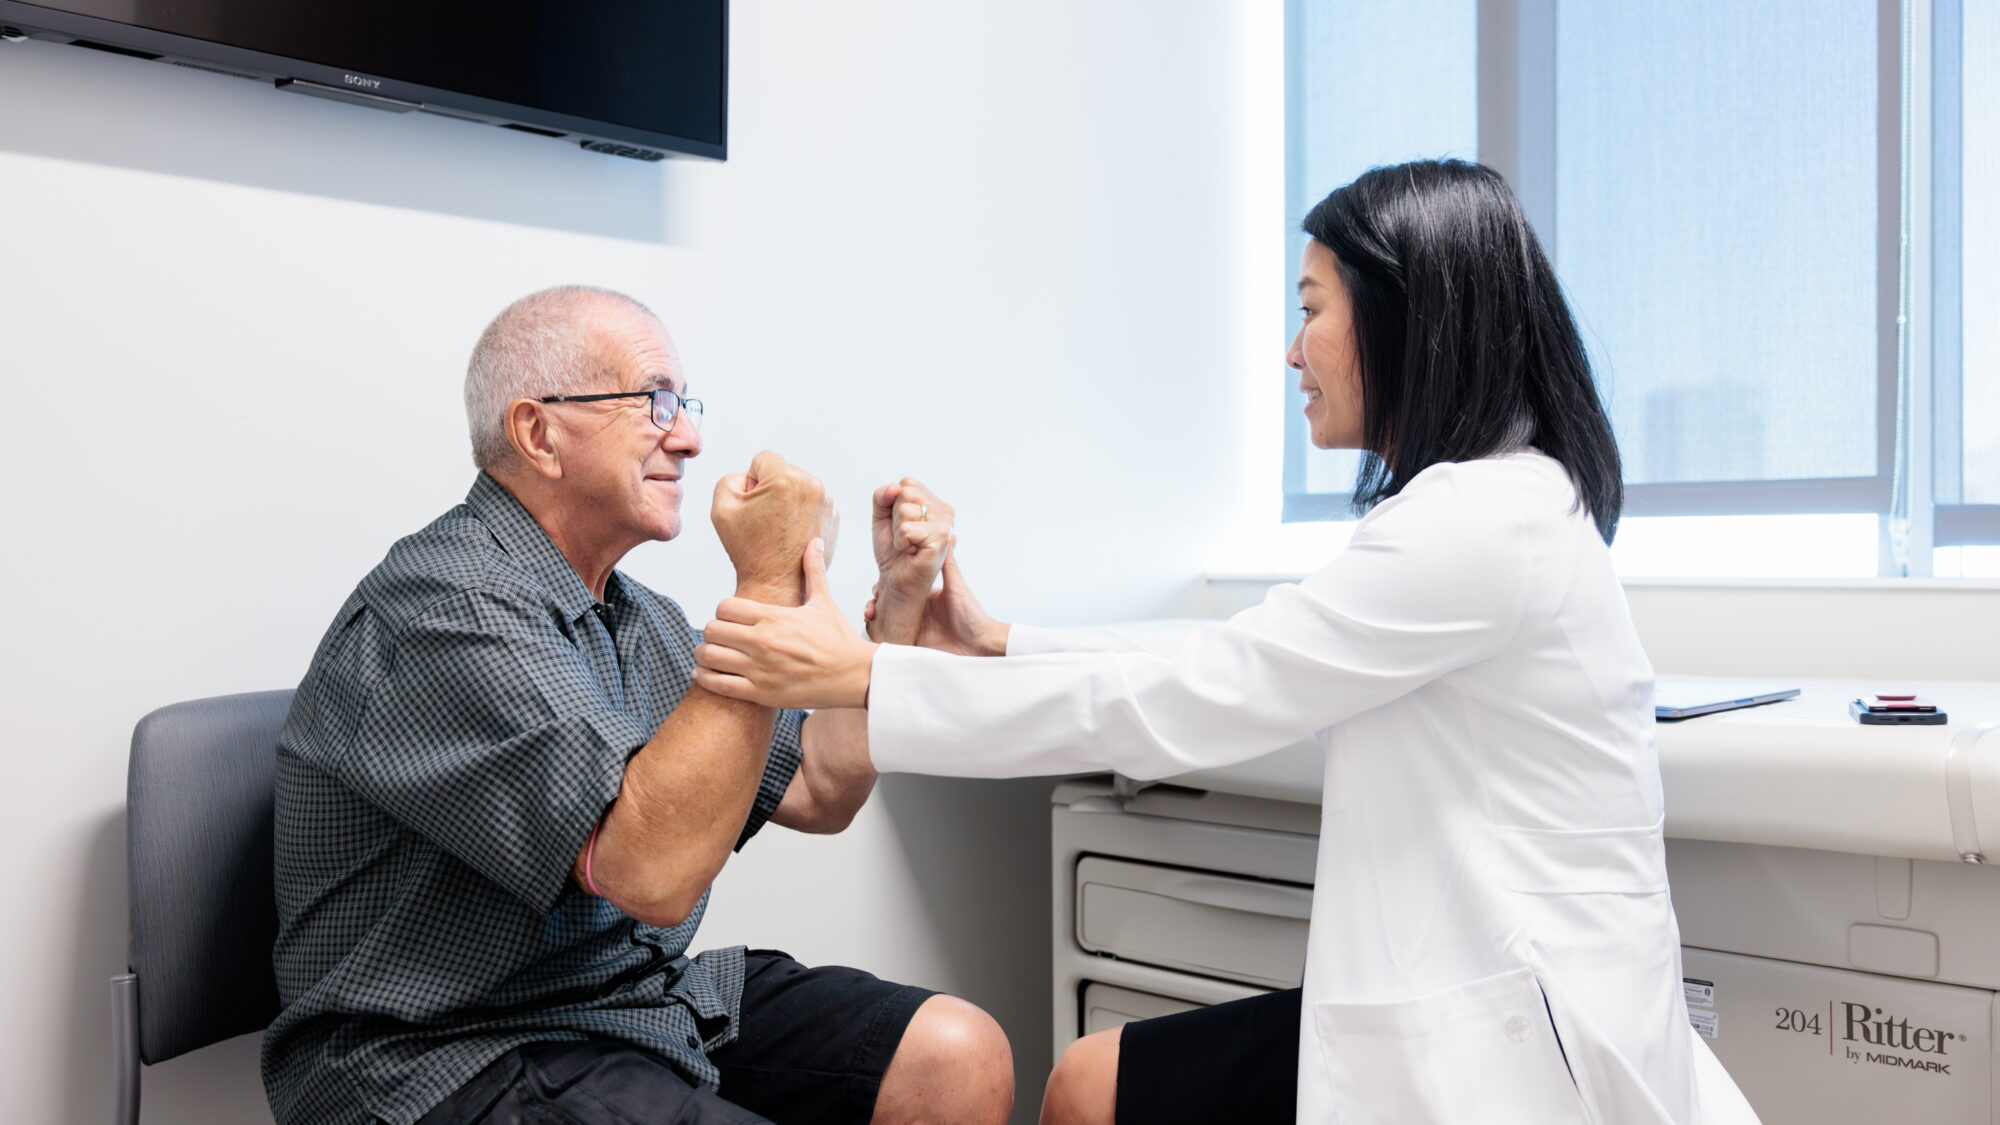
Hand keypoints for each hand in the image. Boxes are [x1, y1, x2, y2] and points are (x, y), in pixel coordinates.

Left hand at [695, 539, 876, 708]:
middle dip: (713, 632)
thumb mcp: (824, 602)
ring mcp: (760, 669)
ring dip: (705, 655)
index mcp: (773, 617)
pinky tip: (706, 673)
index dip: (723, 612)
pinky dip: (705, 678)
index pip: (724, 607)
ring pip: (709, 656)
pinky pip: (718, 684)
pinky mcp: (761, 692)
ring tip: (712, 655)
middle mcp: (762, 641)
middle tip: (720, 637)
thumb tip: (813, 541)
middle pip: (712, 630)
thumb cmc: (839, 639)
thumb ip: (812, 571)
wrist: (855, 676)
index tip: (731, 618)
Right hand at [710, 450, 837, 605]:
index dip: (751, 481)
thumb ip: (730, 478)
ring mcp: (826, 503)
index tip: (753, 504)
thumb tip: (749, 476)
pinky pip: (810, 503)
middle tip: (763, 520)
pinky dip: (799, 514)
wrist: (775, 583)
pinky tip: (790, 534)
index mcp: (787, 479)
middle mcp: (813, 486)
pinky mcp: (832, 517)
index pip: (763, 459)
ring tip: (777, 529)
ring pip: (797, 487)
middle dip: (770, 490)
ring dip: (786, 501)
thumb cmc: (751, 551)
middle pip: (782, 471)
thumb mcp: (722, 507)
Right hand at [863, 538, 1008, 656]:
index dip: (886, 584)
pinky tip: (874, 627)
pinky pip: (890, 637)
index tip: (878, 582)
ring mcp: (913, 626)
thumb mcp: (957, 587)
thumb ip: (948, 564)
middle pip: (889, 602)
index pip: (900, 586)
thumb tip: (948, 536)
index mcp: (925, 596)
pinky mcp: (912, 642)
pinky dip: (878, 632)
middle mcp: (917, 610)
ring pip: (886, 618)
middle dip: (876, 600)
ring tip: (870, 614)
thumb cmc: (973, 617)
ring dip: (875, 615)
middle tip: (872, 601)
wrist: (979, 646)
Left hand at [867, 478, 953, 643]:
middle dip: (895, 517)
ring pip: (906, 509)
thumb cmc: (892, 552)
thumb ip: (882, 496)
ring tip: (909, 546)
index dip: (894, 504)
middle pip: (906, 492)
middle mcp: (945, 512)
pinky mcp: (942, 538)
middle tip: (904, 538)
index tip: (901, 525)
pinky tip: (912, 552)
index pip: (907, 483)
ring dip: (898, 531)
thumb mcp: (881, 517)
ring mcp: (946, 524)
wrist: (895, 581)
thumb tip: (895, 487)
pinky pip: (907, 528)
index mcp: (935, 504)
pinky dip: (901, 542)